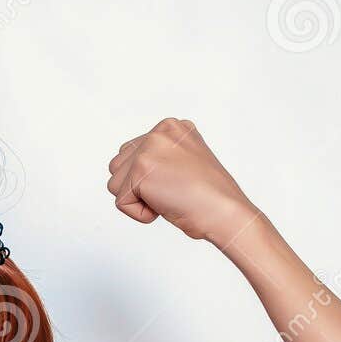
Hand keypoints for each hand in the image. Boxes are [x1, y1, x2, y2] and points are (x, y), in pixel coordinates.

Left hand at [105, 118, 257, 246]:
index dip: (148, 179)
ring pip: (115, 184)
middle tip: (173, 191)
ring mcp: (148, 149)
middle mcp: (158, 132)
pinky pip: (121, 203)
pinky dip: (140, 214)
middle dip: (137, 187)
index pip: (131, 154)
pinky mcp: (141, 171)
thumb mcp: (183, 162)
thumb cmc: (209, 196)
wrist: (225, 212)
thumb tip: (123, 162)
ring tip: (169, 197)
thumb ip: (157, 155)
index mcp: (170, 127)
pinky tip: (166, 206)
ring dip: (138, 200)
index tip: (178, 182)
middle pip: (118, 167)